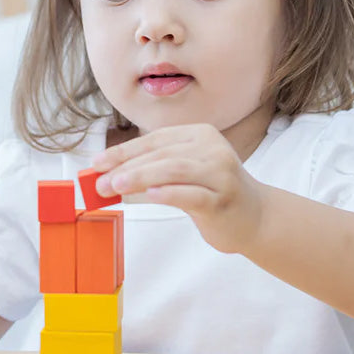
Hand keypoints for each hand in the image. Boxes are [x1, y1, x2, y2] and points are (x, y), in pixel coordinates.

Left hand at [91, 123, 265, 255]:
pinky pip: (192, 194)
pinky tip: (150, 195)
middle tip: (100, 181)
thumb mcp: (184, 174)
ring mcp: (220, 173)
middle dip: (126, 167)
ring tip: (115, 186)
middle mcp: (212, 149)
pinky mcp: (223, 199)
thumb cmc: (212, 193)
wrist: (255, 218)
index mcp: (200, 135)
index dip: (123, 151)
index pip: (154, 140)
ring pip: (174, 170)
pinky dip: (168, 192)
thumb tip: (107, 176)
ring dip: (140, 177)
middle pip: (162, 154)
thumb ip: (152, 171)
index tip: (97, 163)